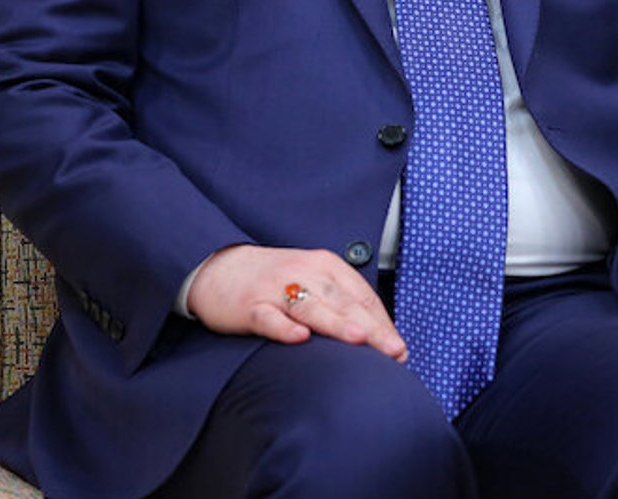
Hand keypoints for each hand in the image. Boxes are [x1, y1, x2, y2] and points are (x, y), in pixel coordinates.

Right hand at [186, 244, 406, 361]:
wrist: (218, 266)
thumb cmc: (275, 280)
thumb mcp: (313, 282)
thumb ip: (341, 305)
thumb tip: (376, 339)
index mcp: (326, 266)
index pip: (362, 296)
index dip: (383, 323)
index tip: (399, 349)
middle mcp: (305, 274)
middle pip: (344, 302)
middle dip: (372, 328)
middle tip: (394, 351)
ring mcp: (276, 289)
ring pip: (312, 308)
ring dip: (337, 323)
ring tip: (360, 339)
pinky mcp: (249, 306)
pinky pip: (269, 317)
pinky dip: (284, 327)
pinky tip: (299, 338)